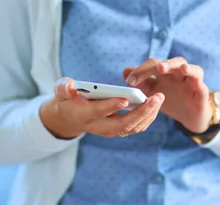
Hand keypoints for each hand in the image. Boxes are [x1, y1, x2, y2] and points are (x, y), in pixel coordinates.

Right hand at [40, 77, 164, 138]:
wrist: (69, 116)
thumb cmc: (66, 98)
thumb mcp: (60, 90)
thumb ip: (64, 87)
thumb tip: (72, 87)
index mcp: (83, 115)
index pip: (98, 113)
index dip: (111, 106)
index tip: (125, 99)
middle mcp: (97, 126)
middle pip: (121, 124)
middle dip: (140, 112)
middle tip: (155, 98)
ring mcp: (108, 131)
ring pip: (131, 128)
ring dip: (148, 115)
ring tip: (159, 99)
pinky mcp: (117, 130)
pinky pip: (135, 128)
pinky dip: (147, 118)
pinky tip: (155, 105)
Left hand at [123, 58, 211, 133]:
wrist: (189, 116)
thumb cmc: (171, 99)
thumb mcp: (152, 92)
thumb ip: (140, 82)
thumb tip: (125, 71)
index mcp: (166, 73)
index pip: (154, 64)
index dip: (142, 70)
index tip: (130, 81)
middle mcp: (179, 74)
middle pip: (173, 63)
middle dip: (163, 64)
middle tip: (157, 68)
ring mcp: (191, 82)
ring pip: (191, 69)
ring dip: (183, 67)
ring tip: (176, 68)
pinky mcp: (201, 93)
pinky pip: (202, 85)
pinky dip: (196, 80)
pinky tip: (192, 79)